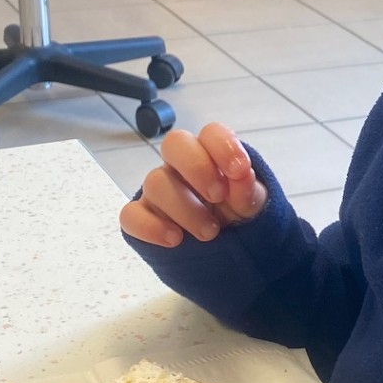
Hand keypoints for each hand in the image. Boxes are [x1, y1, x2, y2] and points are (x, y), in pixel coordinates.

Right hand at [118, 123, 267, 249]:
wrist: (225, 249)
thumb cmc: (236, 215)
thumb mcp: (251, 205)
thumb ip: (248, 189)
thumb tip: (243, 174)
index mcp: (210, 154)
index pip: (210, 133)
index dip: (223, 145)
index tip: (240, 170)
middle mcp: (179, 166)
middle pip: (174, 143)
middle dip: (196, 167)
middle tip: (218, 196)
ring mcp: (157, 191)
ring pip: (155, 182)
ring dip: (185, 208)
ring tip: (210, 232)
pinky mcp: (141, 218)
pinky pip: (131, 215)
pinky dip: (150, 227)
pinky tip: (175, 240)